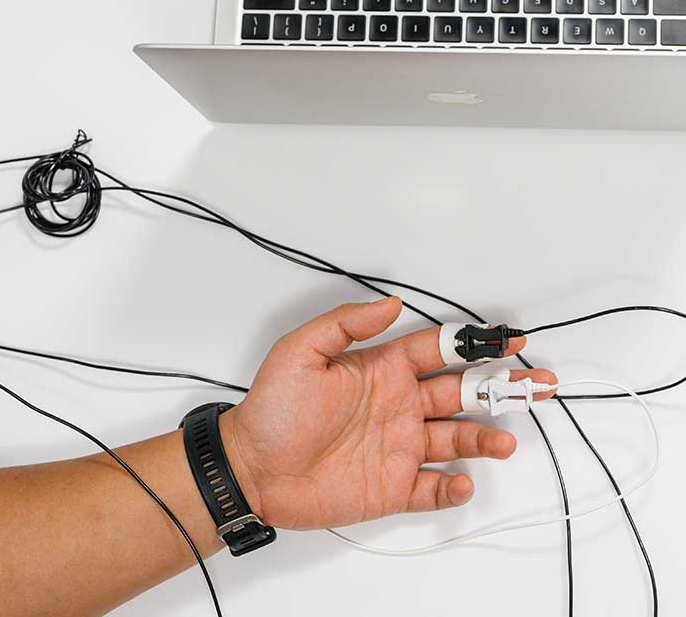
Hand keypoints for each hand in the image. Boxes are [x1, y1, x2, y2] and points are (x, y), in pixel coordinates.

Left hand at [220, 297, 555, 530]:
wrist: (251, 467)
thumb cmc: (273, 408)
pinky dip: (452, 486)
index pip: (437, 351)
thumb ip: (348, 325)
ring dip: (485, 438)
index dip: (474, 344)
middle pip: (461, 393)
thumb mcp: (301, 352)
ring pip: (456, 439)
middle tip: (538, 384)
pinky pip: (431, 488)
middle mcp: (398, 405)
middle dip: (501, 387)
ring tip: (505, 441)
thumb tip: (391, 302)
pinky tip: (462, 480)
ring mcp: (398, 447)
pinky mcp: (391, 487)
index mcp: (382, 370)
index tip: (508, 339)